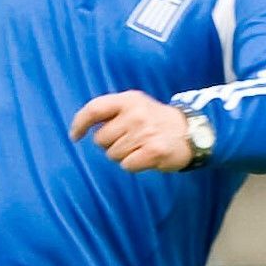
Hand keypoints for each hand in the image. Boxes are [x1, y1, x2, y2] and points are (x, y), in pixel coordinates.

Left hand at [70, 92, 195, 172]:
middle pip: (101, 140)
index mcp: (128, 99)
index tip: (75, 136)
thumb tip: (82, 127)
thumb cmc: (155, 121)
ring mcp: (146, 132)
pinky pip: (127, 165)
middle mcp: (136, 113)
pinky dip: (133, 165)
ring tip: (140, 147)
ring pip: (113, 155)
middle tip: (129, 141)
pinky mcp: (154, 150)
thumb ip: (111, 112)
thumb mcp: (135, 106)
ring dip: (123, 156)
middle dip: (110, 145)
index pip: (94, 109)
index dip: (79, 124)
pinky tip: (145, 157)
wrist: (191, 132)